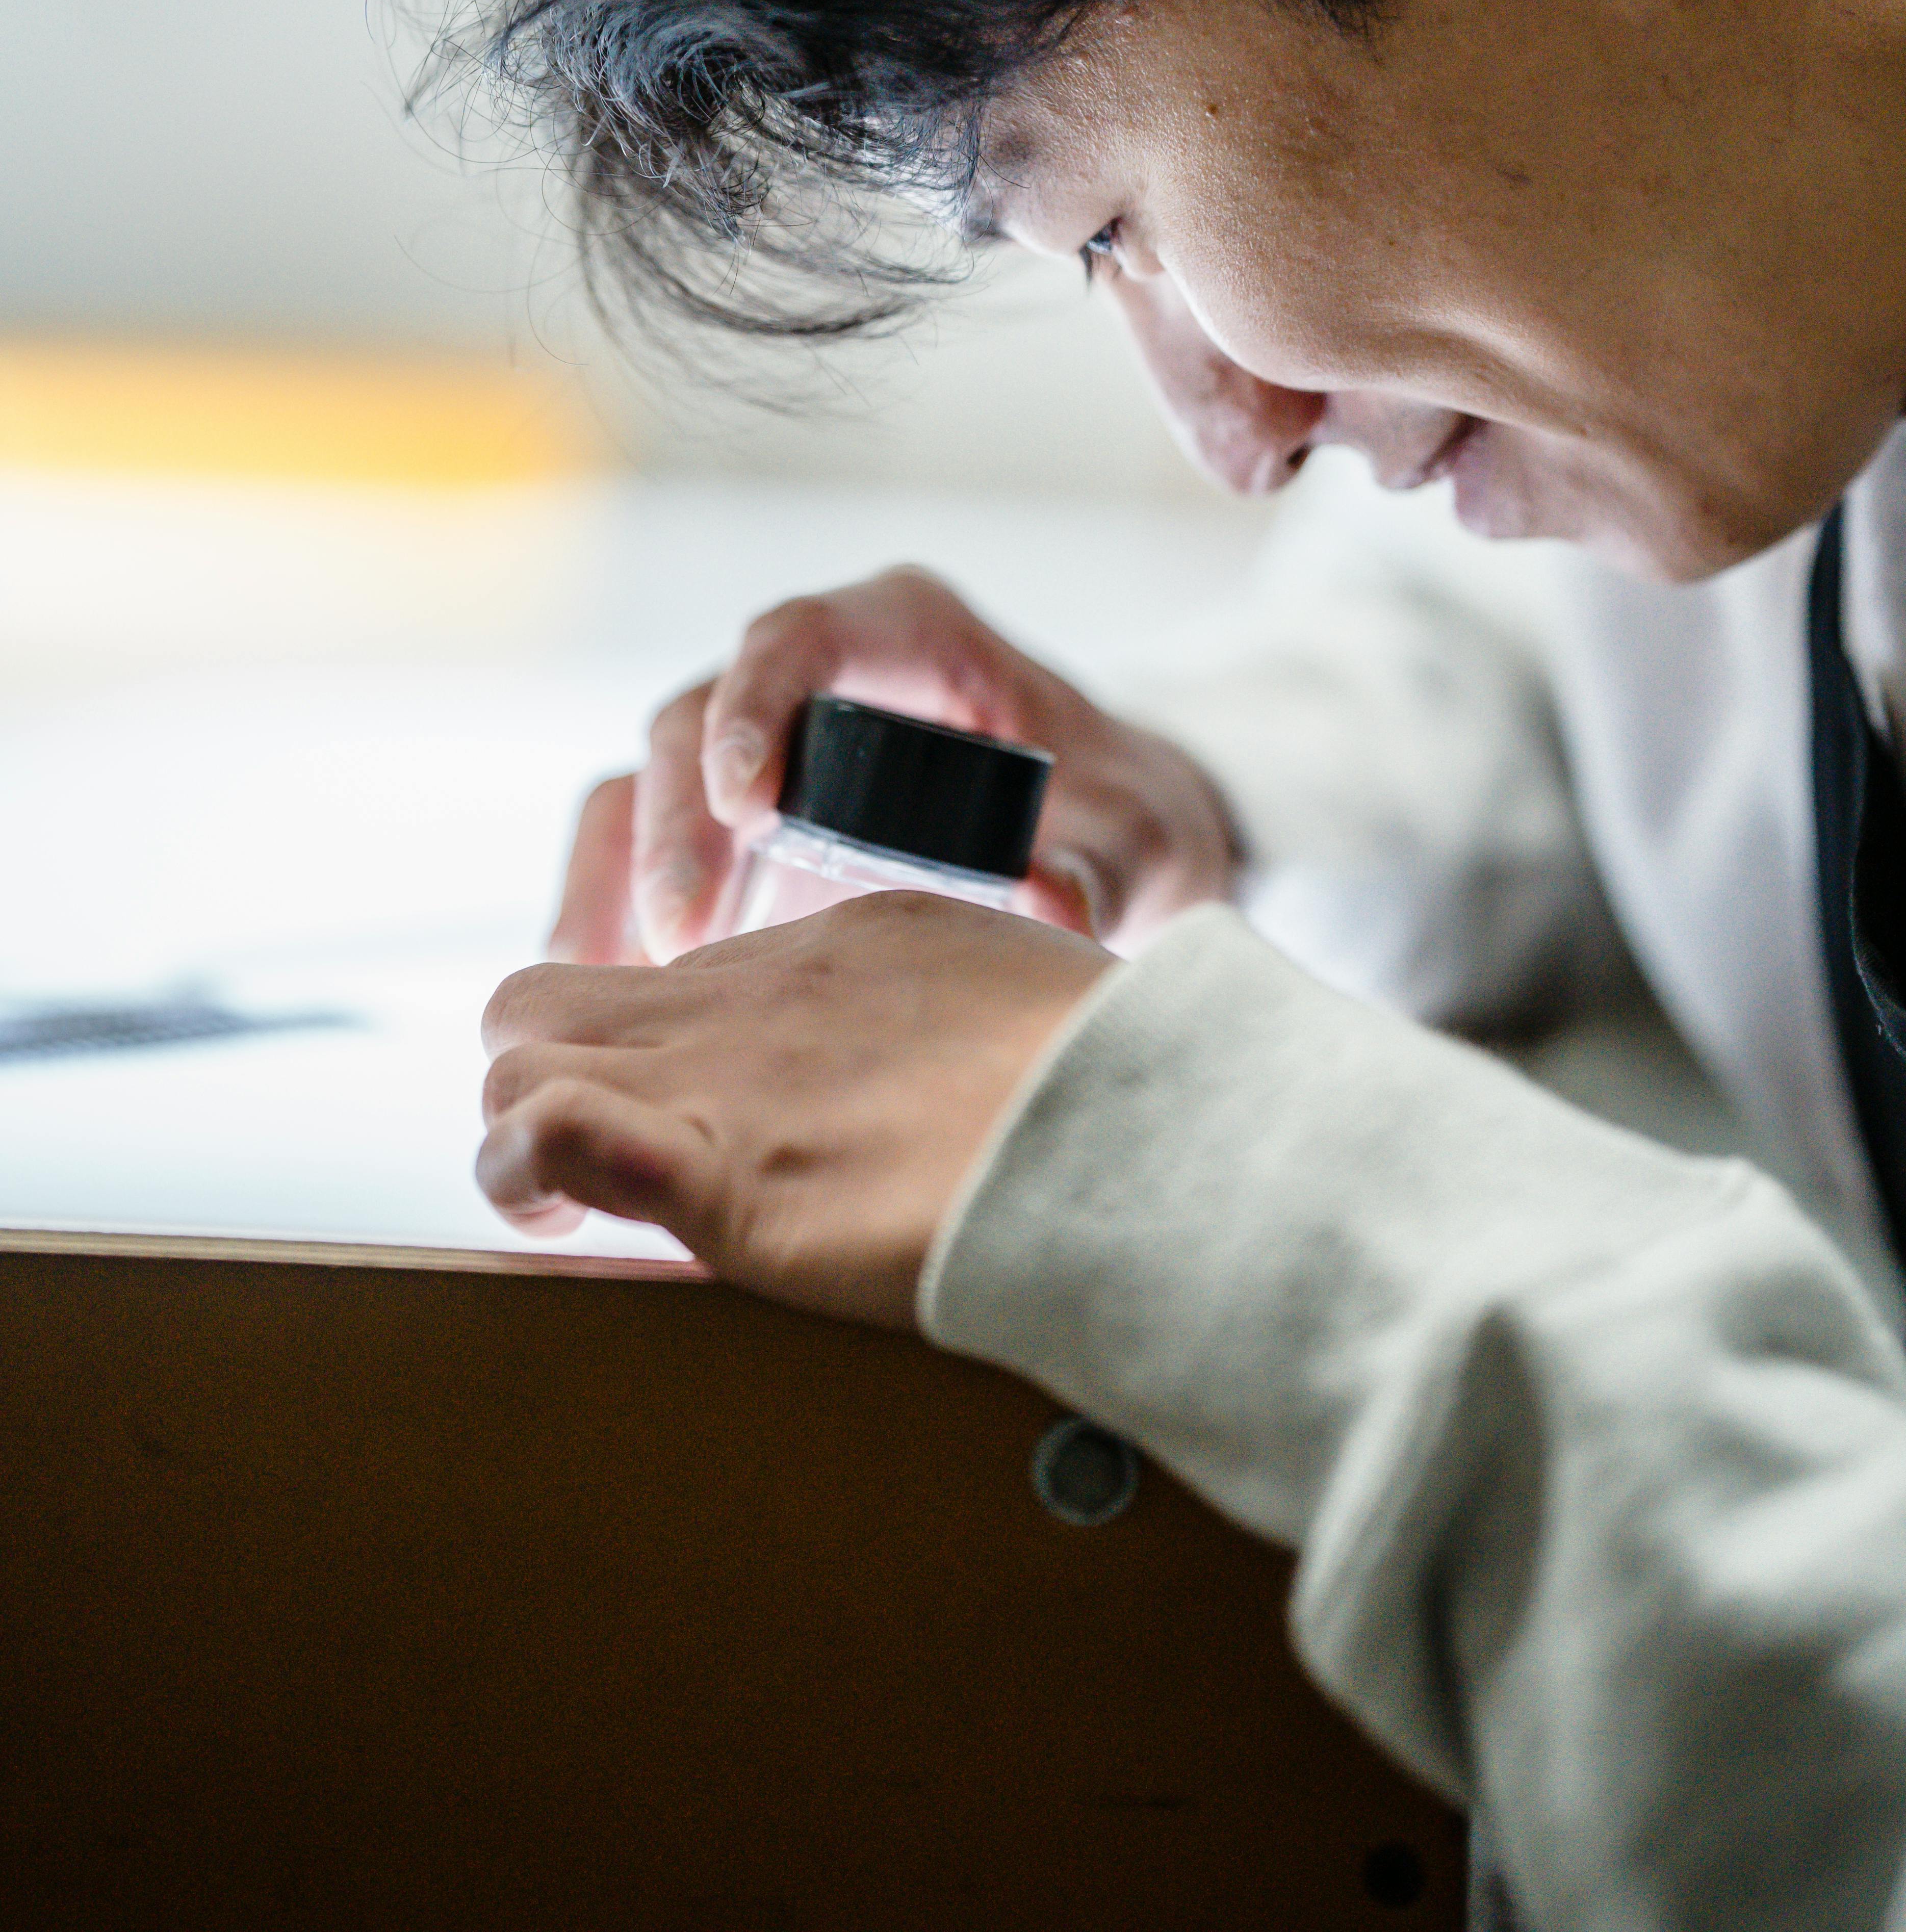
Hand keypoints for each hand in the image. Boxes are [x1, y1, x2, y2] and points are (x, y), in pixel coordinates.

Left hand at [478, 893, 1110, 1322]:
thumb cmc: (1103, 1080)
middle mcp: (748, 1000)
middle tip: (576, 1164)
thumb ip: (931, 1009)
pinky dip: (530, 1167)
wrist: (1140, 1133)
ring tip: (553, 1207)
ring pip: (514, 1066)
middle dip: (533, 1075)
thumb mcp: (1000, 990)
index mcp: (823, 946)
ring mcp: (726, 1083)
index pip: (661, 975)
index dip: (630, 1046)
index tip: (660, 1111)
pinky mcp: (724, 1176)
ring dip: (510, 1136)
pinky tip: (554, 1212)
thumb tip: (926, 1055)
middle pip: (542, 1002)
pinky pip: (556, 1137)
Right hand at [553, 565, 1239, 962]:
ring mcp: (759, 741)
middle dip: (676, 820)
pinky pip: (640, 841)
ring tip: (626, 982)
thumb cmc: (1119, 815)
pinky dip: (613, 909)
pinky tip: (611, 995)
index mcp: (907, 630)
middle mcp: (815, 671)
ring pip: (646, 776)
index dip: (755, 703)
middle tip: (682, 934)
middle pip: (699, 714)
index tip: (745, 803)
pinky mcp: (728, 814)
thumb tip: (1049, 901)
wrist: (1110, 845)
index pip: (799, 634)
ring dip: (624, 874)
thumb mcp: (1135, 837)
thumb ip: (1102, 866)